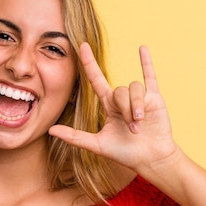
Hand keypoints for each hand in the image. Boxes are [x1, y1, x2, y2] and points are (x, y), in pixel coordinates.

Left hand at [49, 43, 179, 172]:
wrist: (151, 159)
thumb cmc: (125, 154)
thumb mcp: (98, 145)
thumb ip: (75, 137)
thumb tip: (51, 130)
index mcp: (108, 106)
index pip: (96, 79)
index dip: (89, 63)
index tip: (81, 46)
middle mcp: (122, 100)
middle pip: (119, 91)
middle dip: (126, 109)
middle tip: (132, 129)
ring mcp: (139, 97)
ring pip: (134, 88)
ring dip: (137, 106)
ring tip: (140, 124)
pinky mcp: (155, 98)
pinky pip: (149, 76)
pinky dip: (146, 62)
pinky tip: (142, 49)